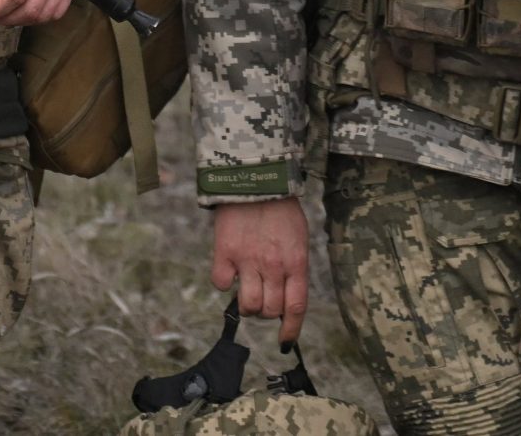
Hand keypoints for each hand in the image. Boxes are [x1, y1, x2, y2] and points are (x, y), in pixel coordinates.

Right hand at [211, 198, 310, 341]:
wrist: (253, 179)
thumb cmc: (280, 209)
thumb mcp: (298, 238)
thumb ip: (294, 268)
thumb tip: (287, 297)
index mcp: (296, 262)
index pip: (296, 307)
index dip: (291, 330)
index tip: (285, 341)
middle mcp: (273, 265)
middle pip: (270, 310)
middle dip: (268, 311)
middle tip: (265, 296)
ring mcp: (247, 260)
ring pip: (248, 305)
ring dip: (248, 304)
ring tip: (248, 289)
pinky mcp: (224, 252)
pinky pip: (221, 284)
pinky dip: (225, 282)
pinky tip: (230, 270)